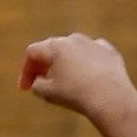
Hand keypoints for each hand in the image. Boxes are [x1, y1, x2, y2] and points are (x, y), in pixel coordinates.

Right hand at [19, 32, 136, 136]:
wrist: (111, 97)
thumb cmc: (76, 95)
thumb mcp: (48, 93)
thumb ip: (37, 84)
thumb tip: (39, 79)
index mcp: (55, 47)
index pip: (32, 52)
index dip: (26, 70)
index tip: (25, 88)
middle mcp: (73, 39)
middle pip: (52, 48)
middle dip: (43, 64)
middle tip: (40, 80)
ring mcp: (93, 43)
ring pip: (73, 50)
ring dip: (66, 62)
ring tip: (64, 79)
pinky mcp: (109, 51)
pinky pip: (93, 54)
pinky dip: (86, 63)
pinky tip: (87, 76)